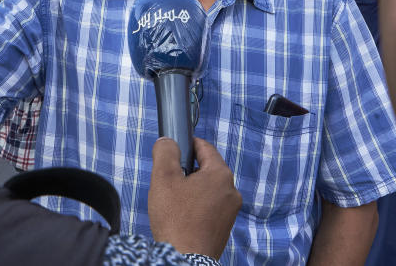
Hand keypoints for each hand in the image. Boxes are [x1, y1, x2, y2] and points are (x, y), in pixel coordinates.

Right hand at [148, 137, 240, 258]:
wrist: (184, 258)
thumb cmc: (176, 220)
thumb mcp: (164, 177)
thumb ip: (166, 152)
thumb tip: (168, 142)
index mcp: (221, 174)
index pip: (205, 147)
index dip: (187, 145)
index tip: (173, 151)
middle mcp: (231, 191)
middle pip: (207, 169)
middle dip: (187, 171)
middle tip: (169, 181)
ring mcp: (230, 211)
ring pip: (208, 189)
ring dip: (192, 190)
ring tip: (174, 202)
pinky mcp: (225, 227)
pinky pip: (210, 207)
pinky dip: (197, 206)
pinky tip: (182, 216)